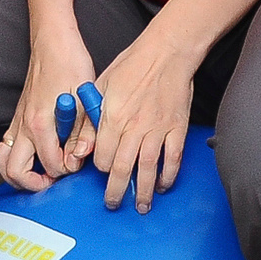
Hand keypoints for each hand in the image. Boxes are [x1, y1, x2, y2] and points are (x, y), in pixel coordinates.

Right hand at [0, 29, 97, 191]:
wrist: (53, 42)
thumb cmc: (69, 65)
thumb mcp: (84, 99)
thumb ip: (80, 133)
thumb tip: (77, 158)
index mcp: (40, 123)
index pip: (51, 165)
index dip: (68, 170)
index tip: (79, 162)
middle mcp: (23, 126)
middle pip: (14, 172)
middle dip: (35, 183)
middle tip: (55, 178)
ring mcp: (17, 123)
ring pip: (3, 162)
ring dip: (18, 174)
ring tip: (41, 173)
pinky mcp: (16, 119)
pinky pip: (6, 148)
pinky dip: (15, 160)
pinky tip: (35, 157)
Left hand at [85, 29, 196, 212]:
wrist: (166, 52)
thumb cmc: (132, 64)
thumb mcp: (101, 87)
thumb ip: (91, 117)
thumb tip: (84, 144)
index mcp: (112, 117)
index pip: (102, 156)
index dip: (100, 169)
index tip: (101, 173)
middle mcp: (134, 127)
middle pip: (123, 169)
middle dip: (117, 192)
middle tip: (113, 204)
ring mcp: (157, 129)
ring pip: (148, 169)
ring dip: (144, 192)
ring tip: (141, 206)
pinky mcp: (176, 128)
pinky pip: (172, 158)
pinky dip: (169, 175)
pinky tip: (164, 185)